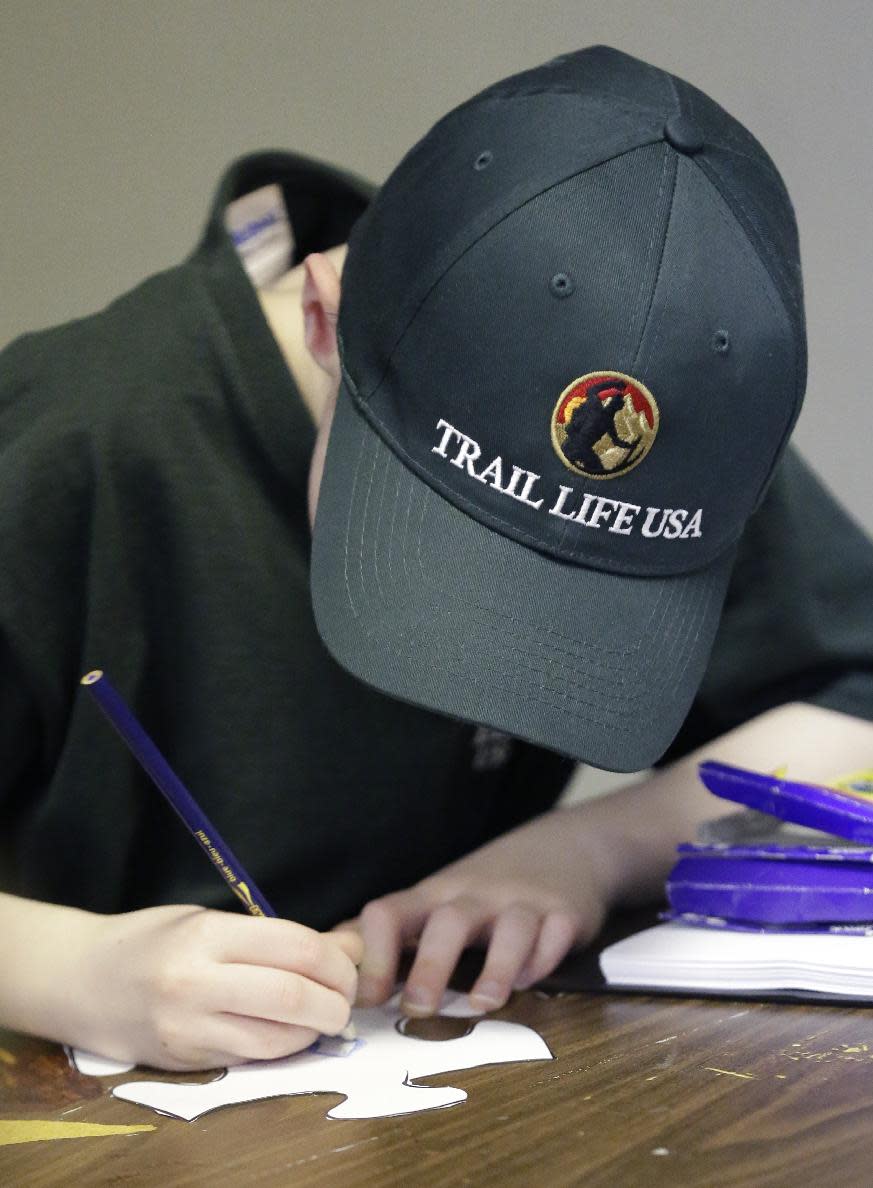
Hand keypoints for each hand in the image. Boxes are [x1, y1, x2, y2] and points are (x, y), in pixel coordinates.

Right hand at [69, 905, 361, 1069]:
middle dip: (335, 1001)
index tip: (349, 964)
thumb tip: (351, 945)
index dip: (336, 960)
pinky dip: (283, 1047)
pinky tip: (290, 1032)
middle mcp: (196, 983)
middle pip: (292, 996)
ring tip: (323, 1017)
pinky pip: (251, 1057)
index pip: (295, 948)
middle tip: (346, 999)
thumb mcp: (210, 921)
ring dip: (314, 1032)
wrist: (81, 982)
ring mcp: (188, 1028)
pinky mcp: (186, 1062)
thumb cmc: (152, 941)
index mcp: (207, 935)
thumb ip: (278, 937)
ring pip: (276, 1039)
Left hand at [350, 809, 613, 1015]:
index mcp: (435, 898)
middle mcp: (475, 897)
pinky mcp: (565, 912)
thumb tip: (332, 952)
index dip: (372, 954)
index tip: (366, 1000)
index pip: (390, 912)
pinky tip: (531, 981)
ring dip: (496, 967)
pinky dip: (544, 960)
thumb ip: (392, 927)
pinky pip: (556, 935)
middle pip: (447, 922)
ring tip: (483, 1005)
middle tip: (418, 1008)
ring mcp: (523, 902)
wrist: (565, 844)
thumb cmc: (487, 886)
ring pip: (510, 928)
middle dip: (431, 966)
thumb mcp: (436, 898)